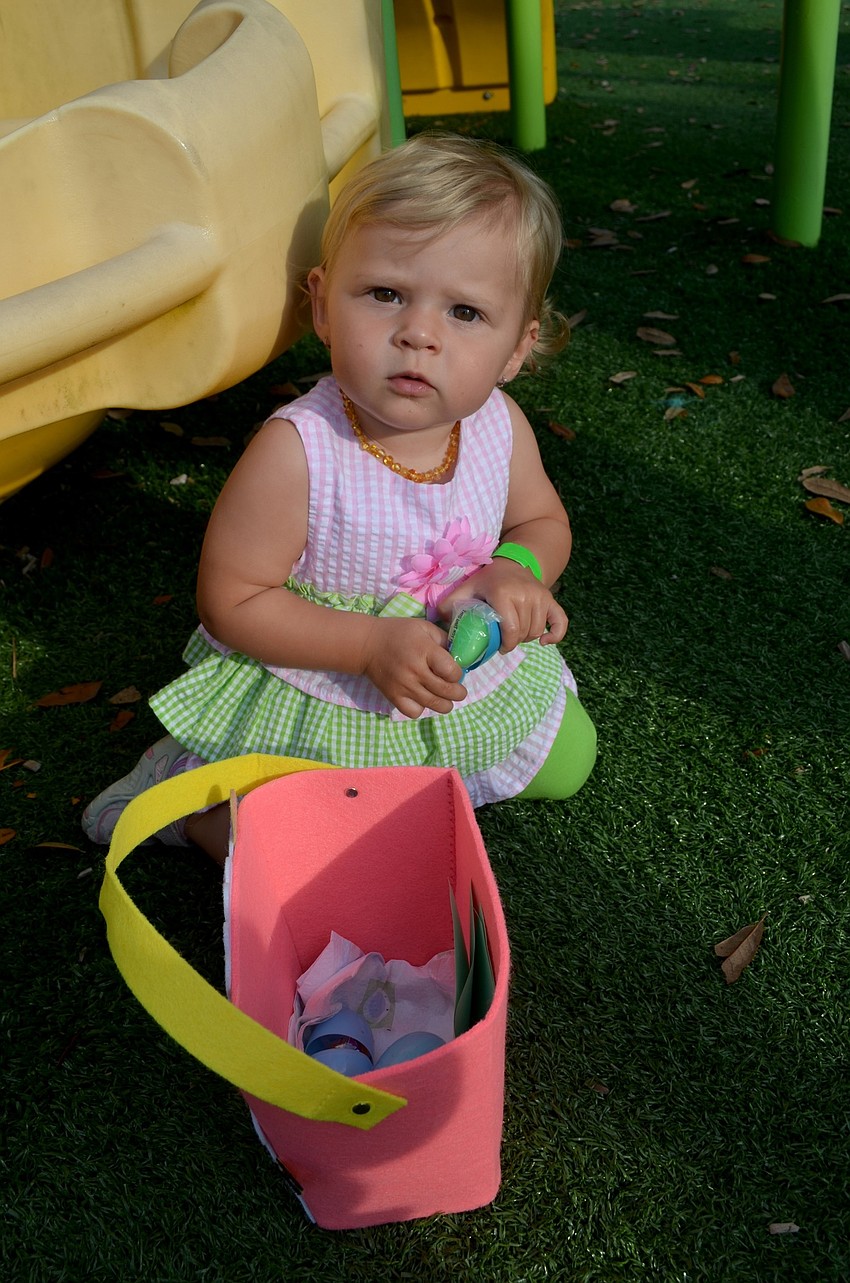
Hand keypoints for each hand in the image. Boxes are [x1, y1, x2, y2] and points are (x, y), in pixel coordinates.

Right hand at [359, 617, 466, 718]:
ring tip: (444, 697)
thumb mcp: (424, 628)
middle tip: (458, 690)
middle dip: (458, 693)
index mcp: (424, 650)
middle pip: (446, 691)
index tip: (455, 672)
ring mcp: (404, 686)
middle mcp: (415, 670)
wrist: (367, 644)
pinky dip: (421, 708)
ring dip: (446, 704)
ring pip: (435, 705)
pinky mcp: (394, 697)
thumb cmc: (398, 633)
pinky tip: (423, 699)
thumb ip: (444, 640)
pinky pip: (414, 712)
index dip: (458, 674)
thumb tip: (459, 657)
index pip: (451, 672)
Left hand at [439, 560, 567, 653]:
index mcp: (503, 594)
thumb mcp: (467, 587)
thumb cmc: (487, 579)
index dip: (505, 644)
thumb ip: (450, 603)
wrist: (512, 562)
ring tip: (516, 636)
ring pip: (537, 630)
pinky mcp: (551, 599)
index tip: (498, 648)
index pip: (509, 629)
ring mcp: (540, 597)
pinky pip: (560, 622)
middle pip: (523, 632)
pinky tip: (545, 642)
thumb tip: (437, 622)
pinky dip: (555, 635)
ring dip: (527, 638)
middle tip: (504, 642)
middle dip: (513, 642)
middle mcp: (525, 595)